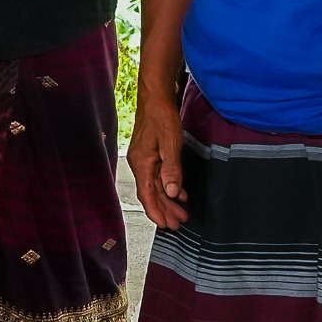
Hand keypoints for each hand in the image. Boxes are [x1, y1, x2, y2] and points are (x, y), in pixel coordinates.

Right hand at [127, 86, 187, 229]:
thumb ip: (171, 169)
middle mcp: (140, 164)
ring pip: (155, 186)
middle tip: (178, 224)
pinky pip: (158, 176)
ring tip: (181, 213)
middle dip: (165, 210)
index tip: (166, 225)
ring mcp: (144, 159)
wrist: (156, 97)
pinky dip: (168, 187)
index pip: (147, 195)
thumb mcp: (170, 143)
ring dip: (168, 200)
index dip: (156, 211)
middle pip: (151, 193)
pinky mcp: (150, 154)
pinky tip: (180, 193)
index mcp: (142, 163)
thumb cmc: (162, 117)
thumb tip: (171, 193)